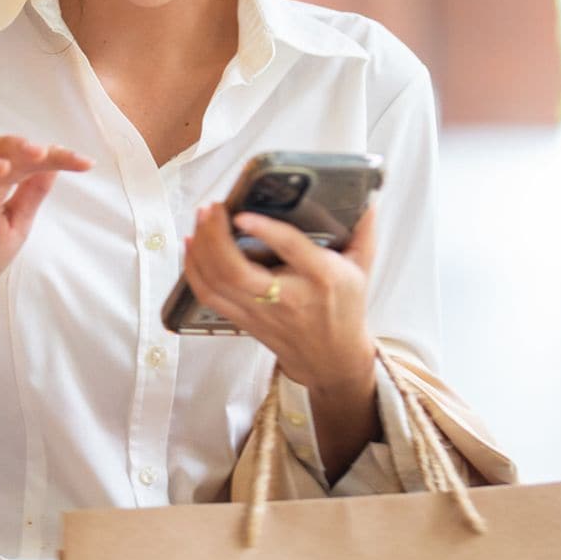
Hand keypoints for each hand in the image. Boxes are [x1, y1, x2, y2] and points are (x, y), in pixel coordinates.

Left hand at [179, 202, 379, 391]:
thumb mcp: (362, 269)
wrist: (332, 359)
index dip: (265, 229)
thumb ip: (364, 232)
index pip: (290, 250)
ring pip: (217, 284)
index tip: (242, 212)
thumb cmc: (346, 309)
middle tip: (212, 209)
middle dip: (215, 237)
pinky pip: (209, 297)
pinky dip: (194, 270)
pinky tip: (192, 245)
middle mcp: (287, 297)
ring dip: (200, 250)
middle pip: (237, 271)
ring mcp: (261, 313)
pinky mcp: (244, 321)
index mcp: (322, 278)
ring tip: (200, 219)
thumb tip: (368, 199)